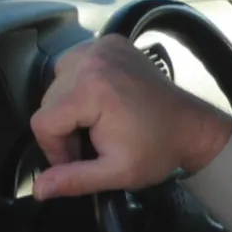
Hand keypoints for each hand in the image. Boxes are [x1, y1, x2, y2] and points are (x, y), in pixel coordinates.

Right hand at [28, 34, 231, 199]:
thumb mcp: (115, 172)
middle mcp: (94, 60)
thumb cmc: (158, 148)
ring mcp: (103, 47)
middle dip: (63, 127)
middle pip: (48, 100)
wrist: (191, 126)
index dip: (54, 148)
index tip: (76, 159)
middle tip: (90, 143)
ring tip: (95, 121)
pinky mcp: (111, 43)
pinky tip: (100, 100)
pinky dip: (80, 82)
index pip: (42, 122)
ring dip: (69, 103)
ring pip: (57, 80)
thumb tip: (40, 189)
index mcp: (92, 89)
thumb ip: (73, 180)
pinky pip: (76, 63)